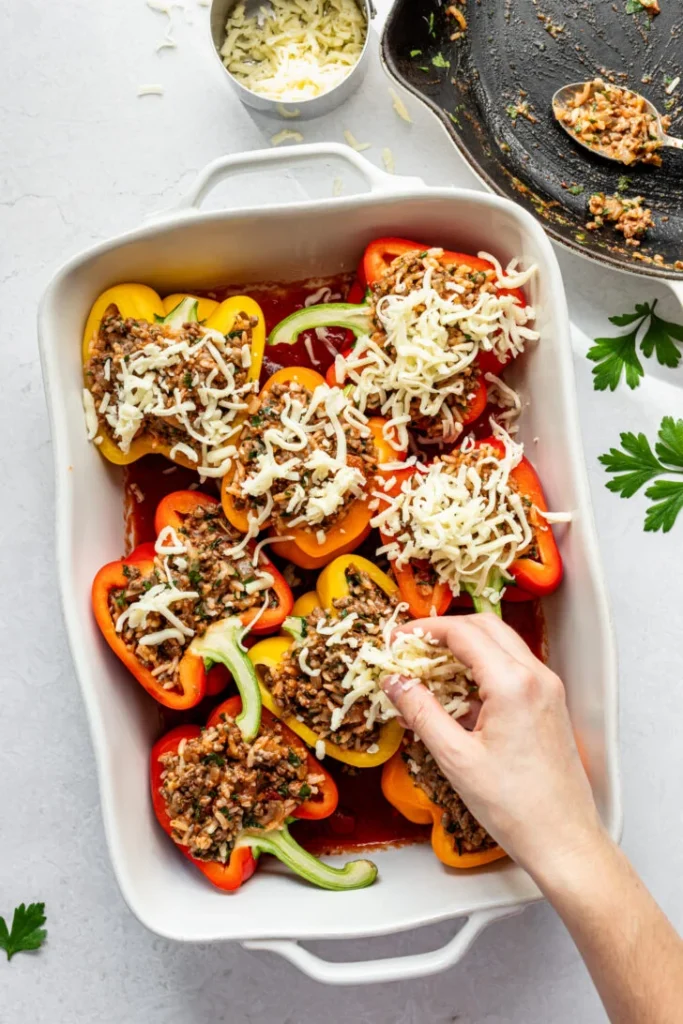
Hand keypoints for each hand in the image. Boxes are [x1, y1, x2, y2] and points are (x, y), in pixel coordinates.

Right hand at [382, 614, 607, 882]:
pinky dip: (484, 667)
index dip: (425, 629)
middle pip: (486, 626)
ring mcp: (548, 689)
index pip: (463, 633)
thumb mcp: (456, 758)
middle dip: (445, 630)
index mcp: (513, 684)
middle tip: (412, 646)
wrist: (564, 840)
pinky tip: (459, 693)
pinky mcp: (550, 704)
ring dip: (466, 646)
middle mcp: (536, 677)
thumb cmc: (517, 807)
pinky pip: (514, 668)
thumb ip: (421, 712)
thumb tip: (395, 682)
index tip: (398, 638)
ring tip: (430, 667)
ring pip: (502, 644)